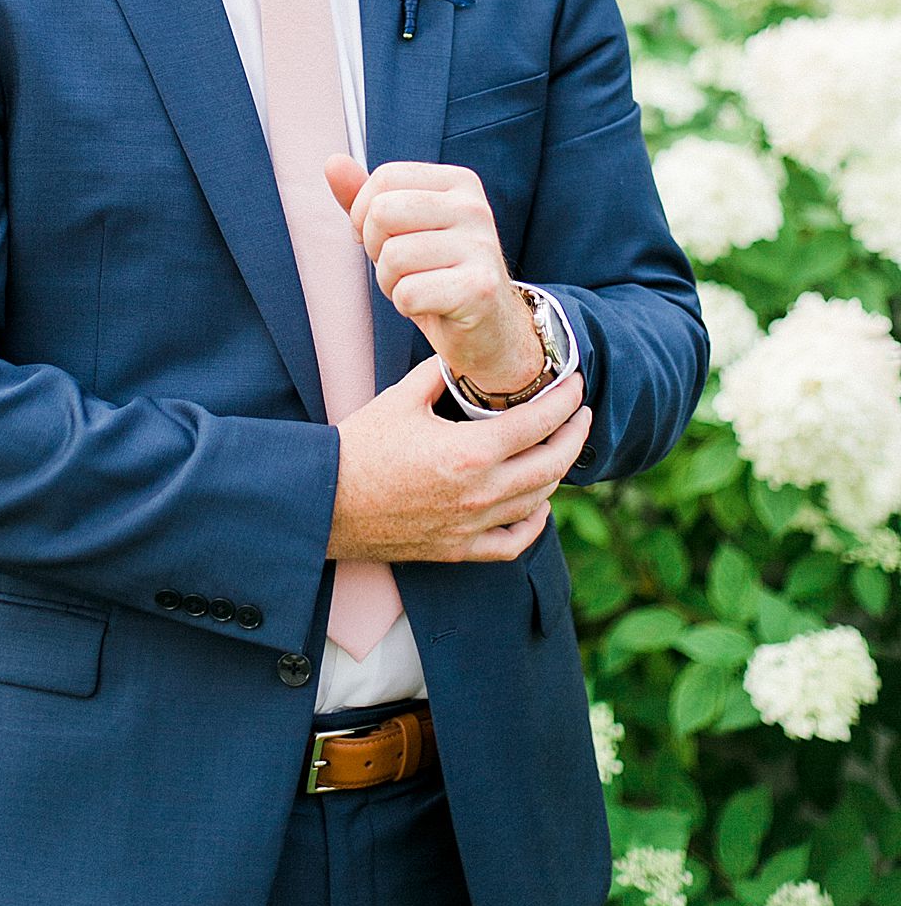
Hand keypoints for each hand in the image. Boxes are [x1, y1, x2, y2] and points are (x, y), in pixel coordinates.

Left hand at [325, 154, 542, 391]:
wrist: (489, 329)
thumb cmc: (438, 274)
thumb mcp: (402, 230)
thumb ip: (366, 198)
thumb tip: (333, 163)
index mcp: (459, 183)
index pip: (385, 178)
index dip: (364, 213)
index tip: (384, 238)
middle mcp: (474, 208)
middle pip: (383, 212)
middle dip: (376, 247)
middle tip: (400, 266)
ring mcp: (480, 247)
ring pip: (393, 256)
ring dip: (390, 282)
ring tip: (416, 286)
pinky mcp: (478, 289)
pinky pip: (408, 293)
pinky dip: (406, 306)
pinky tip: (431, 305)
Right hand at [327, 358, 590, 562]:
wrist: (325, 502)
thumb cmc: (359, 447)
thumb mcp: (401, 398)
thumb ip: (441, 375)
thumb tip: (464, 355)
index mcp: (469, 452)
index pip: (537, 424)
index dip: (564, 401)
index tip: (576, 385)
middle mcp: (479, 493)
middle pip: (551, 464)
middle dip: (574, 434)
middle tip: (581, 413)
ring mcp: (472, 526)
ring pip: (539, 501)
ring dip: (557, 472)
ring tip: (559, 448)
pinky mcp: (459, 550)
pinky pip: (514, 543)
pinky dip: (535, 523)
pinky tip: (539, 504)